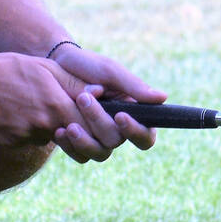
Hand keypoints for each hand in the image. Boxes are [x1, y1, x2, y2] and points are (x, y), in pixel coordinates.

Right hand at [0, 51, 83, 146]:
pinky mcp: (9, 144)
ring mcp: (25, 137)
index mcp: (56, 106)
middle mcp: (43, 126)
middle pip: (69, 134)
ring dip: (46, 126)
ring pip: (46, 137)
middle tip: (57, 108)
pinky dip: (25, 130)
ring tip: (30, 103)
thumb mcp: (46, 68)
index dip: (92, 120)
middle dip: (70, 125)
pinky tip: (13, 111)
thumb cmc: (12, 68)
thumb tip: (100, 92)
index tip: (88, 113)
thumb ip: (75, 83)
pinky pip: (26, 140)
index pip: (88, 124)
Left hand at [49, 44, 164, 162]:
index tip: (119, 115)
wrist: (56, 65)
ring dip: (84, 140)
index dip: (135, 131)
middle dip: (99, 121)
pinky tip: (59, 131)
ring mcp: (96, 137)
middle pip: (116, 141)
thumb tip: (163, 98)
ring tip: (69, 125)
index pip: (145, 136)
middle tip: (82, 98)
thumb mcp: (110, 71)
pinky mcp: (78, 142)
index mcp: (132, 113)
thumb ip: (134, 86)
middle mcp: (116, 129)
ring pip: (99, 153)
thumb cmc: (88, 65)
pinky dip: (69, 146)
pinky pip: (79, 156)